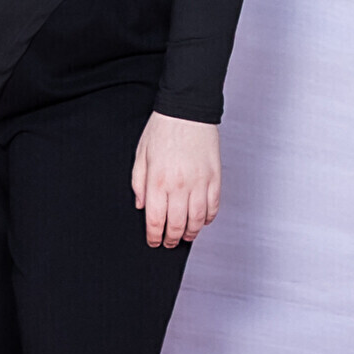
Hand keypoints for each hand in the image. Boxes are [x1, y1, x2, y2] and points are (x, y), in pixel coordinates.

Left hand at [130, 113, 219, 247]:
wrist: (187, 110)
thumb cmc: (162, 129)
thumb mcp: (141, 155)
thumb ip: (139, 183)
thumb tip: (141, 205)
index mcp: (158, 180)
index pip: (156, 220)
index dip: (154, 236)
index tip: (153, 242)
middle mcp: (180, 185)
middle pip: (177, 224)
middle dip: (171, 239)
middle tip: (168, 243)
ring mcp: (200, 182)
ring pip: (198, 219)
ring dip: (191, 233)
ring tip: (186, 236)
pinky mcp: (215, 177)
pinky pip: (214, 205)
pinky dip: (208, 218)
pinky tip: (202, 221)